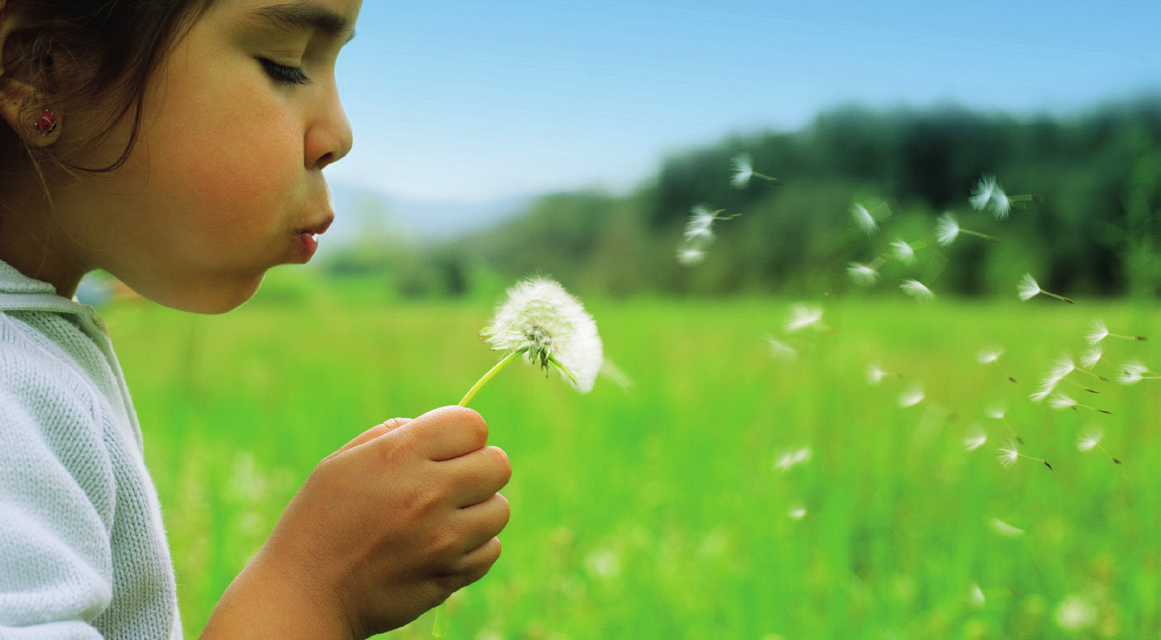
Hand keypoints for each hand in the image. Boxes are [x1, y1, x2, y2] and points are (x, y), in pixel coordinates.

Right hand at [202, 406, 511, 639]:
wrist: (304, 594)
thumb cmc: (319, 520)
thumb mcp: (343, 461)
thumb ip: (395, 435)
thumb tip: (440, 429)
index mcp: (401, 455)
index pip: (473, 425)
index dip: (464, 434)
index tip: (448, 448)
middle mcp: (429, 493)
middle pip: (498, 464)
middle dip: (479, 467)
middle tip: (452, 482)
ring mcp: (444, 539)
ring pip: (499, 509)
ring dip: (479, 510)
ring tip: (446, 517)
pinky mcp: (450, 575)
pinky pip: (490, 550)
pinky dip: (474, 547)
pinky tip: (443, 547)